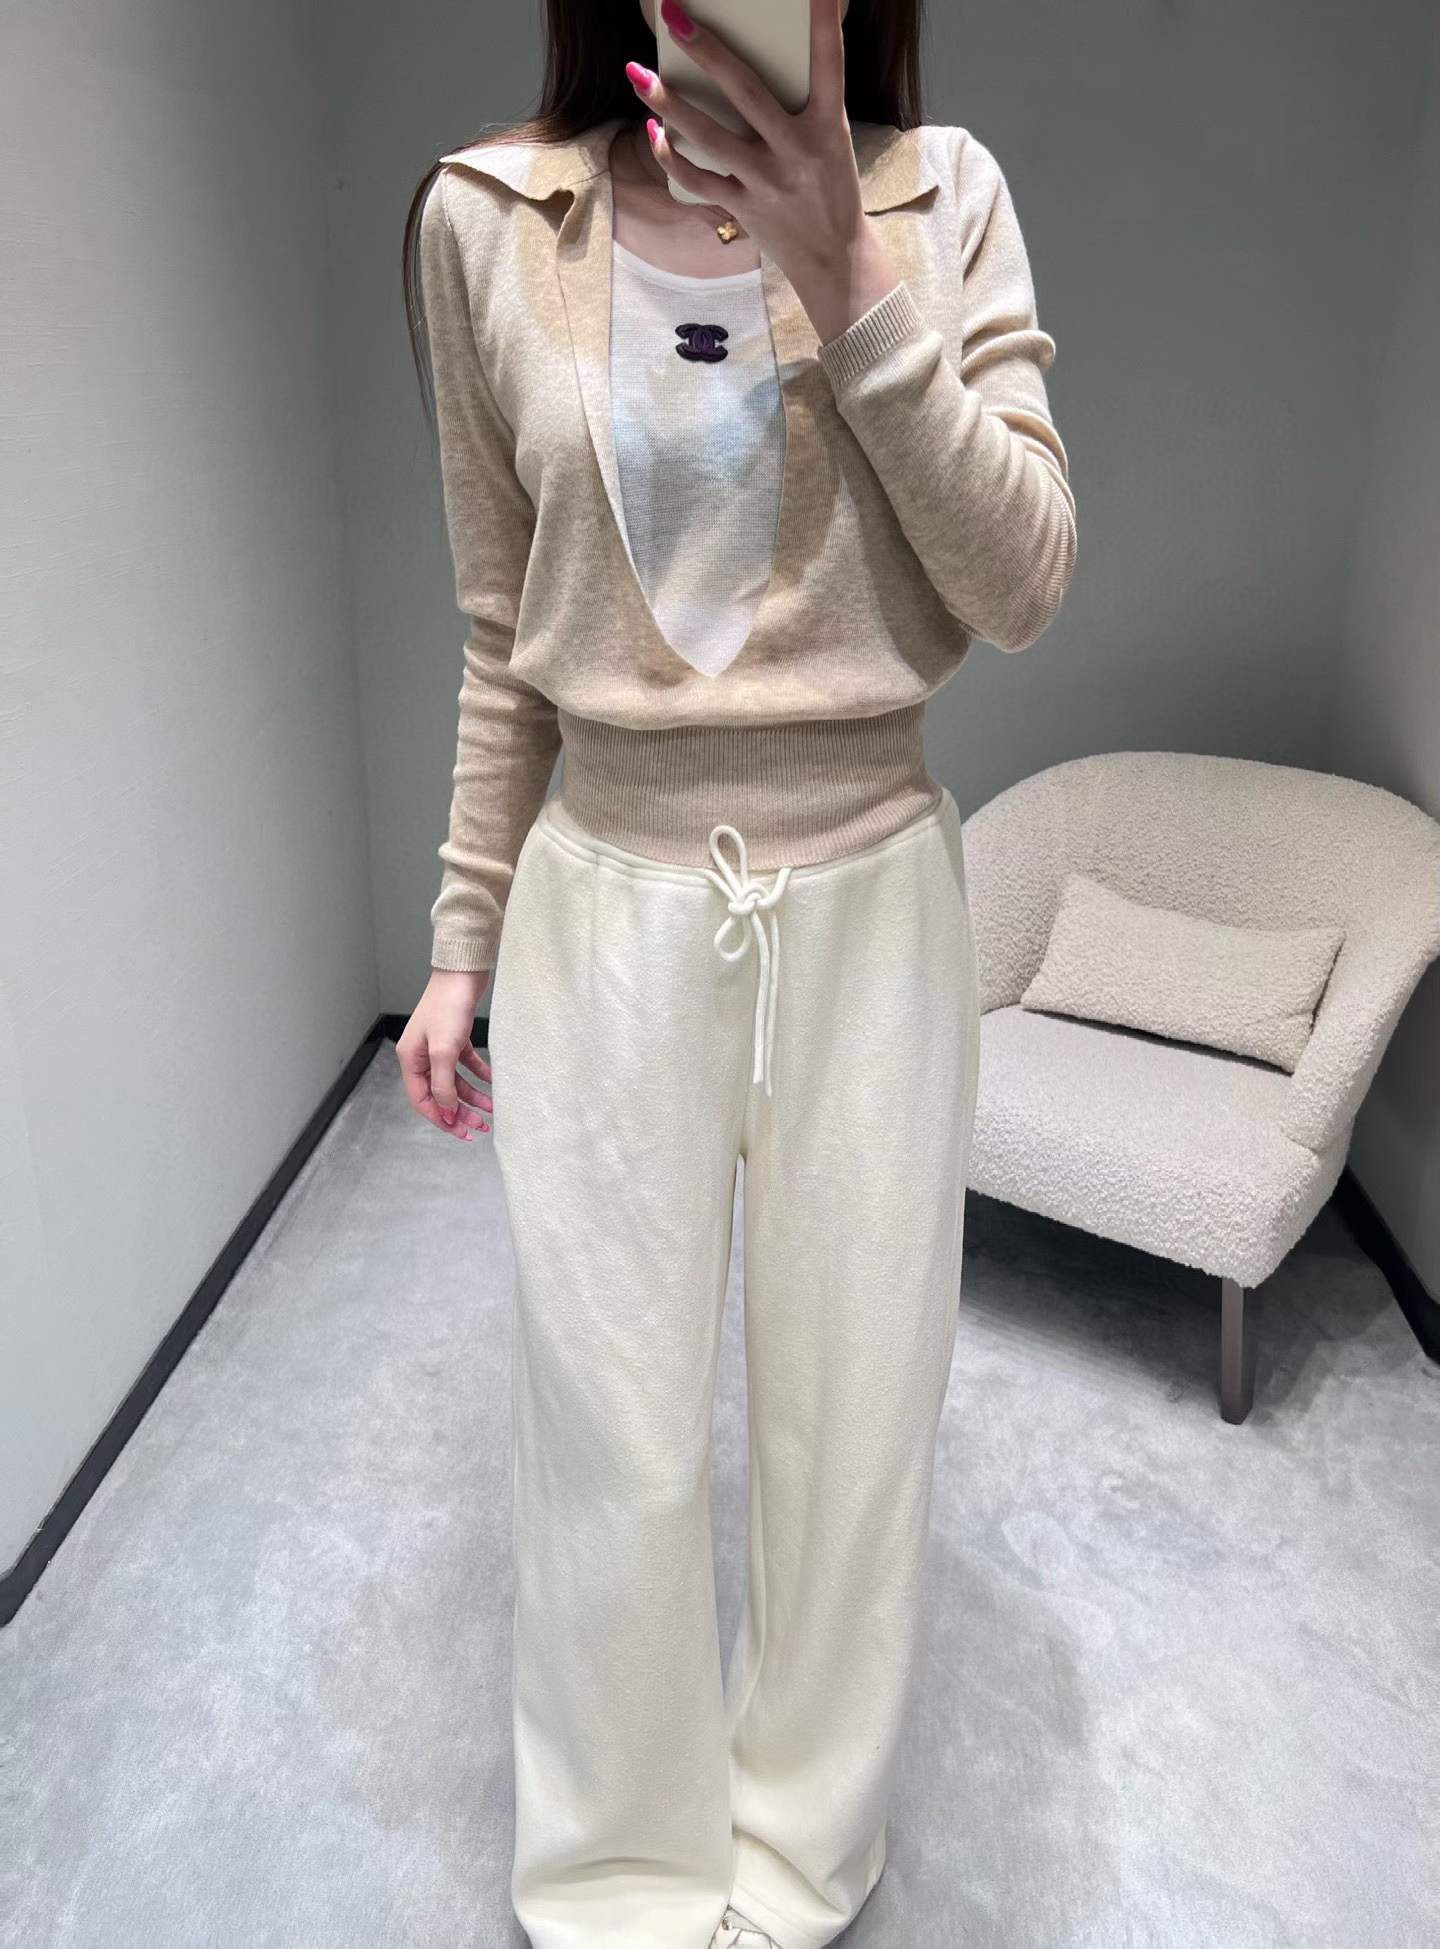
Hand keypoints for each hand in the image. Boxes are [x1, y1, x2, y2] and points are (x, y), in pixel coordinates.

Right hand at [396, 969, 493, 1140]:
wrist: (462, 973)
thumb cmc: (448, 1006)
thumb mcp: (444, 1050)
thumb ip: (443, 1084)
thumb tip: (445, 1110)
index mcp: (410, 1059)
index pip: (422, 1100)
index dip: (441, 1118)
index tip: (462, 1132)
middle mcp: (420, 1055)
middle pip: (439, 1093)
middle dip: (459, 1111)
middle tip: (480, 1127)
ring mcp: (437, 1047)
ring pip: (454, 1081)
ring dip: (472, 1095)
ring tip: (492, 1107)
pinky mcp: (454, 1037)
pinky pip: (465, 1064)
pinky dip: (478, 1074)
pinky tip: (493, 1081)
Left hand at [628, 0, 903, 343]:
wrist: (835, 260)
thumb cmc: (830, 190)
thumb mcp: (832, 141)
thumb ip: (802, 105)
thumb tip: (750, 65)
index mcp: (829, 125)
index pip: (829, 63)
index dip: (824, 21)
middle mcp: (798, 150)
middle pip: (746, 91)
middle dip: (707, 51)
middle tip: (673, 16)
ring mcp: (769, 182)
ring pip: (709, 137)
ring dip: (669, 104)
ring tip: (638, 75)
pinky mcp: (746, 209)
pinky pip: (699, 180)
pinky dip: (671, 158)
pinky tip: (654, 133)